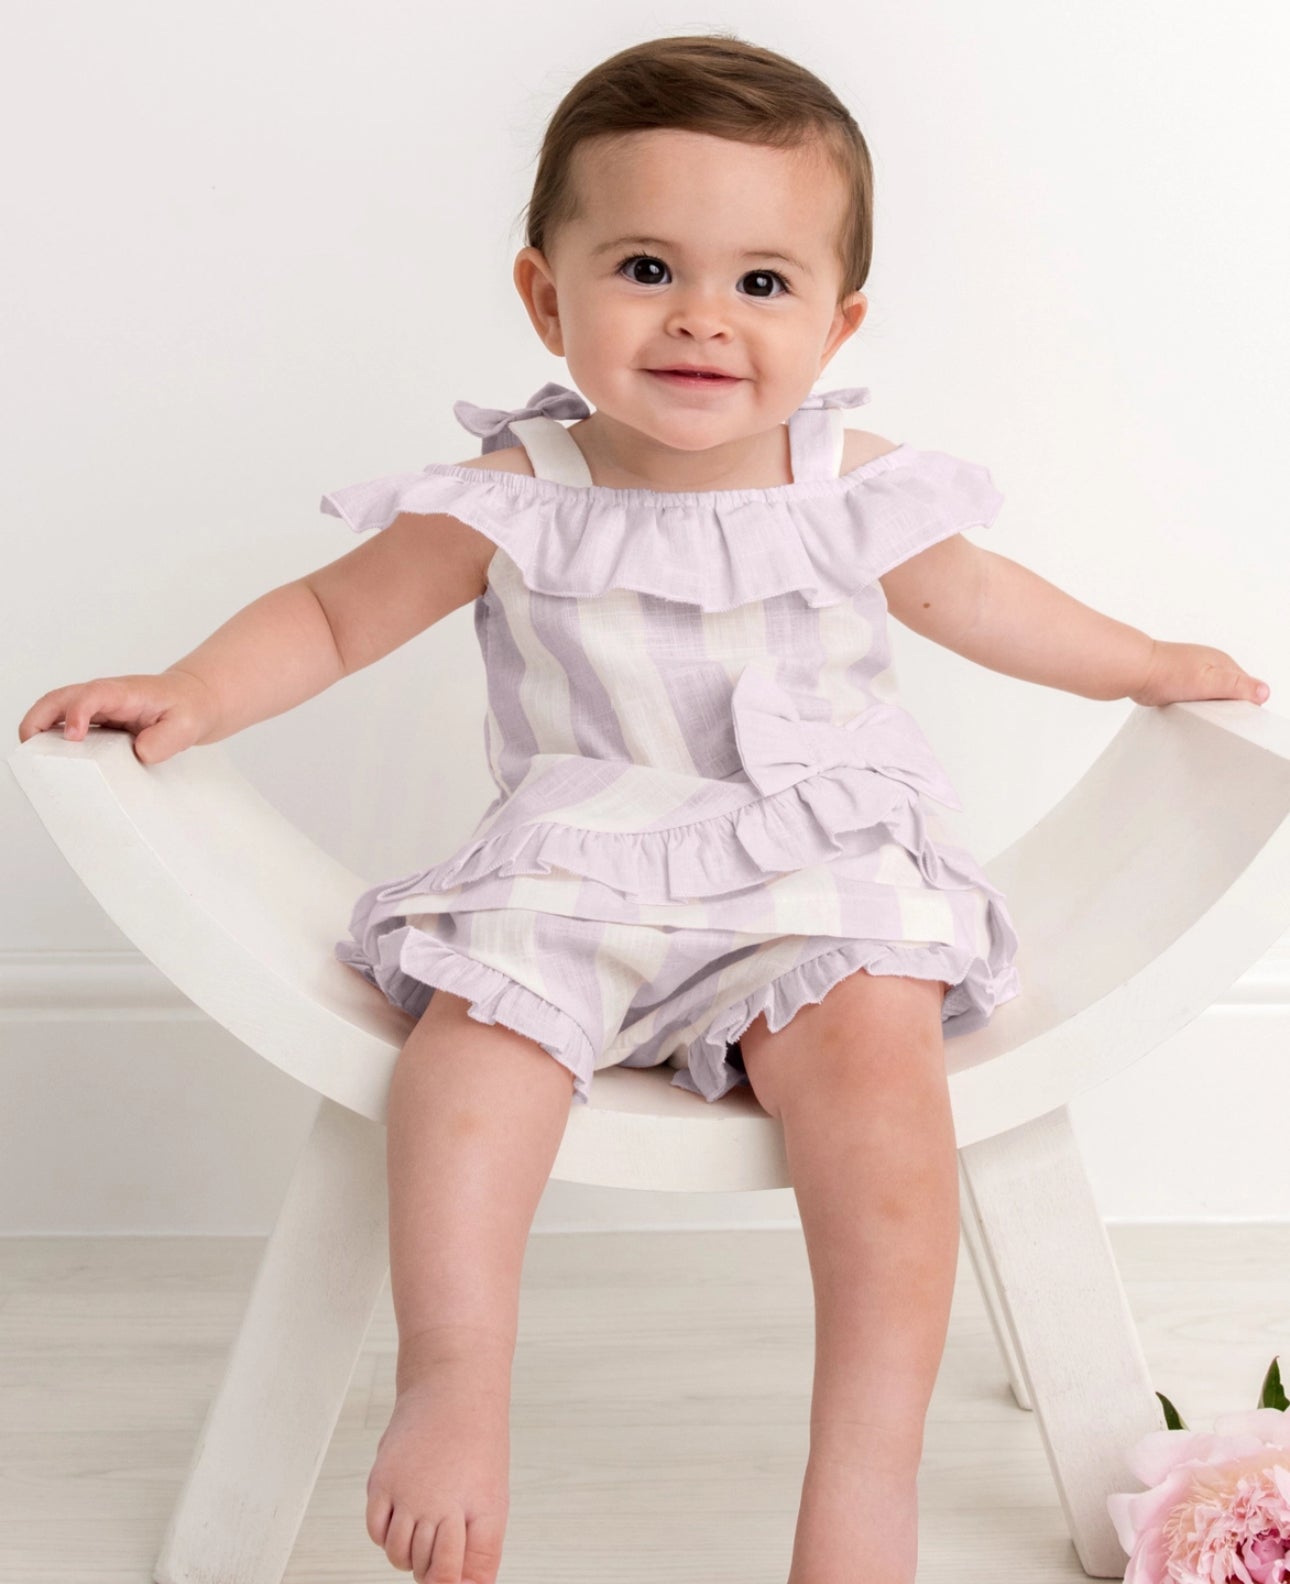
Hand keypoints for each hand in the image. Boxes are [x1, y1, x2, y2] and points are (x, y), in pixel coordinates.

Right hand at [16, 669, 220, 764]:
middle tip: (30, 750)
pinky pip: (63, 725)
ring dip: (37, 730)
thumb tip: (138, 753)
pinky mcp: (94, 720)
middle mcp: (102, 696)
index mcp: (124, 693)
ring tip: (32, 759)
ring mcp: (94, 707)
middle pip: (57, 698)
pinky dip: (50, 739)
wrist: (192, 701)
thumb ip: (164, 741)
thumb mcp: (186, 726)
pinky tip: (51, 761)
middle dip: (37, 720)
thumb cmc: (187, 709)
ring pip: (54, 711)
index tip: (73, 737)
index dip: (77, 713)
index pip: (91, 695)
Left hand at [1130, 639, 1270, 708]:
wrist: (1134, 670)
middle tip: (1217, 721)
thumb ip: (1236, 686)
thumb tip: (1264, 691)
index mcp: (1222, 663)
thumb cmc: (1166, 673)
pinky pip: (1193, 698)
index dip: (1245, 706)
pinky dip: (1193, 707)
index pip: (1247, 688)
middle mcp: (1210, 665)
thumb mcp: (1208, 681)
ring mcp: (1193, 672)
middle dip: (1227, 708)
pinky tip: (1186, 712)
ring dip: (1208, 708)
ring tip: (1200, 716)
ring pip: (1211, 696)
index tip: (1237, 721)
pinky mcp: (1178, 682)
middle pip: (1230, 692)